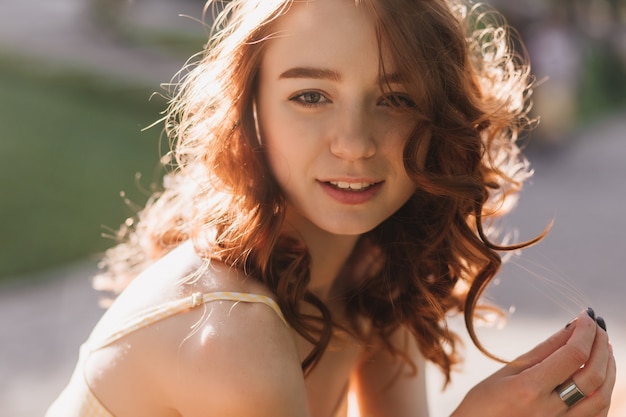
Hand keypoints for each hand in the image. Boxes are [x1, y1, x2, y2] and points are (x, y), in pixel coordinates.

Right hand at [452, 309, 615, 416]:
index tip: (587, 315)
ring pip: (602, 397)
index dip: (585, 331)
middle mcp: (549, 411)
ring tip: (603, 347)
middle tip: (598, 326)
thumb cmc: (485, 403)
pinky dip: (604, 391)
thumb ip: (544, 351)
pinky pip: (598, 415)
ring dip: (608, 368)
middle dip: (600, 345)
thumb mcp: (508, 371)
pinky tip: (599, 375)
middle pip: (593, 375)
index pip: (572, 355)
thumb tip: (571, 327)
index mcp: (529, 389)